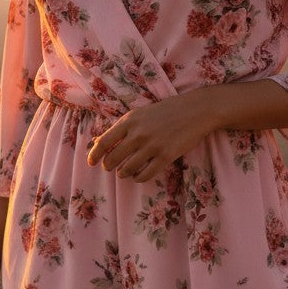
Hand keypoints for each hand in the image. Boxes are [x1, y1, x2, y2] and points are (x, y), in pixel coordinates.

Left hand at [87, 89, 216, 182]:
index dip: (94, 155)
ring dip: (123, 173)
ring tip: (124, 172)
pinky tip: (138, 176)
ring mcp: (152, 146)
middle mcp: (138, 134)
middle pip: (113, 158)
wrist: (196, 110)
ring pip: (127, 169)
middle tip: (110, 168)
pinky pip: (145, 175)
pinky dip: (138, 178)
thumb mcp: (140, 114)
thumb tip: (98, 141)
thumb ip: (121, 128)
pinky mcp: (166, 156)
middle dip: (108, 166)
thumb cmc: (167, 110)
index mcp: (130, 121)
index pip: (104, 142)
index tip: (91, 162)